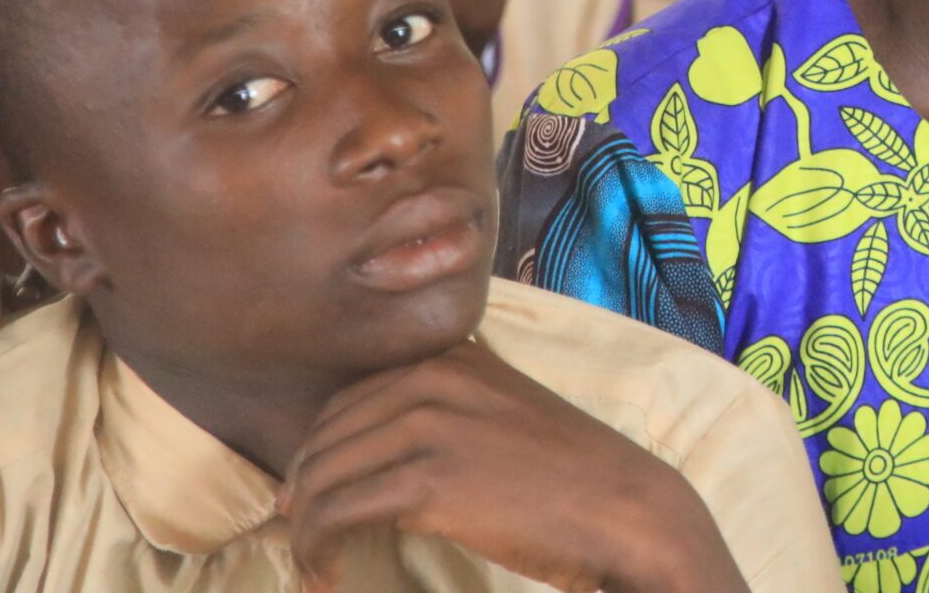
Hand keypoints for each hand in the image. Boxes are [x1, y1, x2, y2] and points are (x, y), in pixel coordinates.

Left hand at [280, 340, 748, 592]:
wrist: (624, 509)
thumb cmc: (571, 476)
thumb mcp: (505, 413)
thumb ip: (448, 411)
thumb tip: (371, 455)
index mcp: (451, 357)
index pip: (347, 399)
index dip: (320, 453)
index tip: (314, 498)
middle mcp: (434, 377)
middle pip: (325, 435)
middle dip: (303, 492)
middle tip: (305, 538)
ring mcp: (430, 424)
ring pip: (320, 476)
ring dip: (304, 528)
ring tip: (314, 563)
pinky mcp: (428, 479)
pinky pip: (335, 513)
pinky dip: (317, 549)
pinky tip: (327, 573)